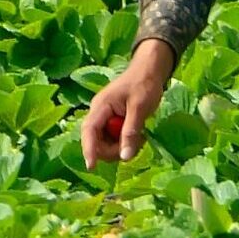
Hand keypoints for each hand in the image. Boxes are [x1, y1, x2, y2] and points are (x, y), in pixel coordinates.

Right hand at [81, 39, 176, 168]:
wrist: (149, 70)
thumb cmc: (144, 84)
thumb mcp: (140, 108)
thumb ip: (131, 132)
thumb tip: (124, 157)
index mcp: (101, 106)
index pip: (89, 131)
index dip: (89, 149)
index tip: (91, 167)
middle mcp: (99, 114)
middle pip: (97, 142)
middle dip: (114, 149)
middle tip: (136, 143)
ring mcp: (105, 118)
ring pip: (106, 144)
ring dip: (121, 146)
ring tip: (140, 136)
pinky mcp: (112, 122)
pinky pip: (114, 140)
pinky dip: (125, 142)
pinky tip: (138, 135)